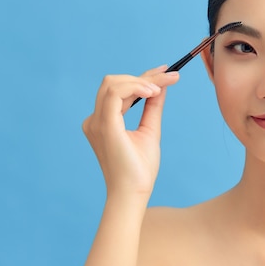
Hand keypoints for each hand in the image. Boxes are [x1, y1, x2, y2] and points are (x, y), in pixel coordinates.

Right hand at [82, 65, 179, 196]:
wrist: (134, 193)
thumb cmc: (140, 169)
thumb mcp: (150, 130)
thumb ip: (152, 107)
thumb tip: (160, 86)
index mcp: (102, 122)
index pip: (120, 90)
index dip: (143, 77)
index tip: (166, 72)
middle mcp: (94, 120)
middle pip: (115, 82)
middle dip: (144, 76)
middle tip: (170, 76)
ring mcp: (96, 122)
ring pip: (113, 83)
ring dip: (141, 80)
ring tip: (161, 87)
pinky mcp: (105, 125)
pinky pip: (116, 93)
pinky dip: (135, 87)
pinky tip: (153, 92)